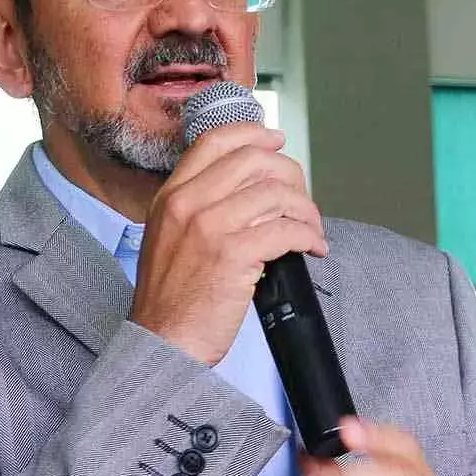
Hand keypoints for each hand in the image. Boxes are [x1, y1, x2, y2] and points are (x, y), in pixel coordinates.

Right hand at [128, 122, 325, 364]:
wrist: (162, 342)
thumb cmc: (171, 299)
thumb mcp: (169, 237)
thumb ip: (198, 207)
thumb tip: (249, 189)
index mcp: (171, 195)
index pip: (215, 141)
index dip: (253, 133)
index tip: (276, 140)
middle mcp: (187, 203)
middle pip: (254, 160)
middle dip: (290, 175)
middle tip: (301, 199)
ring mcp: (210, 227)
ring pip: (276, 193)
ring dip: (306, 210)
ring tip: (311, 229)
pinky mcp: (233, 255)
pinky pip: (286, 229)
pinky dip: (308, 236)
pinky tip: (312, 248)